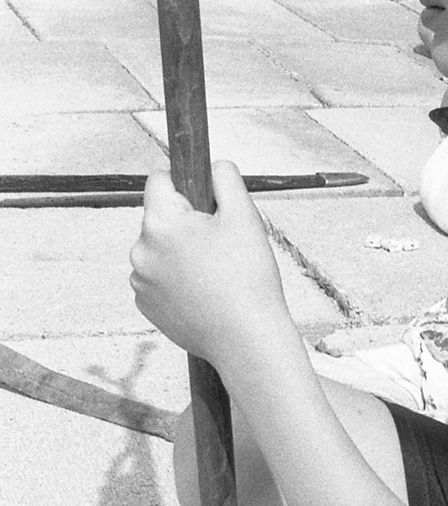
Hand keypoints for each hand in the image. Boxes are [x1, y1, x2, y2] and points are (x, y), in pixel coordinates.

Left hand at [130, 162, 288, 367]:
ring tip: (215, 275)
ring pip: (160, 251)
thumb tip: (215, 165)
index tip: (206, 203)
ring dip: (180, 254)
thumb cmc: (249, 278)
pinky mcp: (145, 306)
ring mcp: (140, 281)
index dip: (186, 185)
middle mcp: (140, 250)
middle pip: (160, 219)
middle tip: (221, 247)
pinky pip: (158, 280)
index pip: (159, 181)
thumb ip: (226, 178)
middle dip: (186, 225)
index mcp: (160, 222)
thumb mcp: (245, 216)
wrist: (246, 340)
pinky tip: (204, 294)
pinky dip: (177, 281)